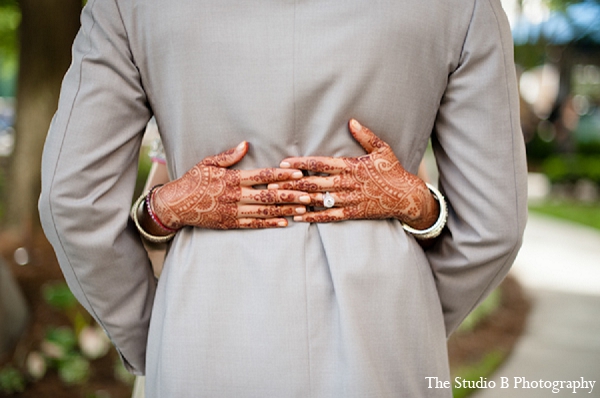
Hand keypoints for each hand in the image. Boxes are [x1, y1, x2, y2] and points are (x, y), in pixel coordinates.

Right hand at [152, 142, 309, 229]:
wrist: (176, 205)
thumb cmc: (193, 181)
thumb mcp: (208, 163)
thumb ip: (228, 156)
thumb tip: (245, 144)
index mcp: (233, 179)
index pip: (263, 176)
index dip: (282, 175)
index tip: (298, 174)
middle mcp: (236, 196)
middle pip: (269, 196)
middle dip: (290, 195)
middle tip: (309, 194)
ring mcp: (234, 211)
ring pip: (265, 211)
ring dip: (285, 210)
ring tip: (302, 209)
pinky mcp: (231, 223)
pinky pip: (254, 224)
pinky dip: (270, 224)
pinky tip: (284, 223)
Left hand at [270, 119, 438, 228]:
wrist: (406, 196)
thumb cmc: (393, 170)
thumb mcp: (382, 149)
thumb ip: (365, 136)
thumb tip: (351, 121)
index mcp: (351, 166)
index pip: (320, 164)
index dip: (301, 163)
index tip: (284, 163)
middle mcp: (347, 183)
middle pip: (314, 183)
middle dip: (291, 183)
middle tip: (271, 183)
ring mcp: (349, 199)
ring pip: (319, 200)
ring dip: (298, 200)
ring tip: (280, 200)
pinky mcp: (353, 213)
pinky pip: (330, 216)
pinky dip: (314, 217)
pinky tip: (300, 217)